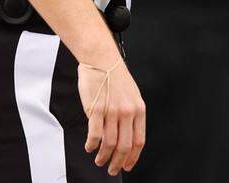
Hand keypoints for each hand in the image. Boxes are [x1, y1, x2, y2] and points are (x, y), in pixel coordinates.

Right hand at [79, 56, 145, 175]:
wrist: (102, 59)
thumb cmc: (115, 77)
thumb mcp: (132, 95)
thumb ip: (131, 116)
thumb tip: (125, 137)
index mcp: (139, 109)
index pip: (139, 141)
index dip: (132, 158)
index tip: (127, 166)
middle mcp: (127, 112)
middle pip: (124, 146)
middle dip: (117, 163)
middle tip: (112, 170)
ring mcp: (112, 111)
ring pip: (109, 144)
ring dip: (103, 157)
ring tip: (99, 160)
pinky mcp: (96, 109)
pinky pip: (95, 134)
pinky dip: (92, 145)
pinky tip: (89, 147)